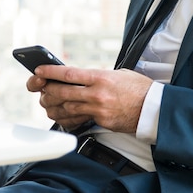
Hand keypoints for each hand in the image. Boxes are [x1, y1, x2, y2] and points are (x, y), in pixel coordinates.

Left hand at [27, 65, 152, 132]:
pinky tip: (64, 114)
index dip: (51, 72)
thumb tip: (83, 78)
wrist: (153, 108)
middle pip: (63, 92)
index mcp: (102, 77)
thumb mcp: (119, 74)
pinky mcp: (101, 122)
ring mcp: (98, 110)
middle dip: (48, 90)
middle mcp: (98, 94)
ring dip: (55, 105)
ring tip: (49, 101)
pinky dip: (69, 116)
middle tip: (42, 88)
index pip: (69, 74)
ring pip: (67, 107)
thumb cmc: (139, 88)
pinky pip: (79, 119)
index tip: (39, 70)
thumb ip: (99, 76)